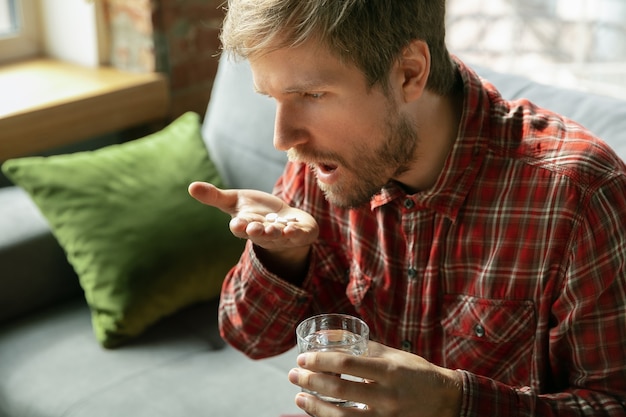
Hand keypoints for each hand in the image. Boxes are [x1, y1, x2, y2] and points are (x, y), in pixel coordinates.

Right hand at [188, 181, 318, 251]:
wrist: (285, 221)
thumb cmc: (257, 211)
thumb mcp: (235, 201)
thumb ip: (215, 196)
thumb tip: (190, 186)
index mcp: (246, 226)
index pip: (240, 229)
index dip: (239, 227)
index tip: (238, 224)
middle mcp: (263, 234)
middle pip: (259, 235)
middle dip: (259, 232)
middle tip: (257, 228)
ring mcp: (282, 237)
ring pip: (279, 237)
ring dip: (278, 234)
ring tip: (278, 229)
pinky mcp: (300, 234)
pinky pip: (299, 236)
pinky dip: (298, 233)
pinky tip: (294, 228)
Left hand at [288, 341, 462, 416]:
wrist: (446, 402)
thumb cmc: (417, 374)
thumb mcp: (395, 356)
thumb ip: (367, 349)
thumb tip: (336, 339)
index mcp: (388, 371)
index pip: (347, 364)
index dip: (320, 361)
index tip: (303, 358)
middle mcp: (386, 396)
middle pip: (340, 391)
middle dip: (310, 382)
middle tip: (294, 375)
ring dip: (315, 408)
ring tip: (299, 398)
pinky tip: (318, 413)